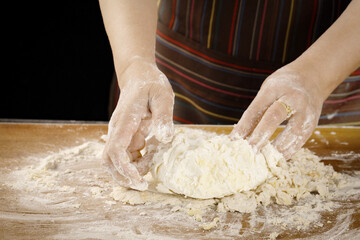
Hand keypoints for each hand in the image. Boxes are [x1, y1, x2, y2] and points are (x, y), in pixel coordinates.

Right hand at [103, 58, 173, 189]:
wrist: (138, 76)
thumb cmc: (151, 84)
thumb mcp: (162, 96)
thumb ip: (163, 116)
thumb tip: (165, 139)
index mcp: (125, 121)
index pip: (115, 150)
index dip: (124, 169)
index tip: (139, 181)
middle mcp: (118, 130)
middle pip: (109, 160)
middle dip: (123, 176)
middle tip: (144, 186)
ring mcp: (120, 134)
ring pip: (115, 160)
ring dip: (129, 171)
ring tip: (150, 171)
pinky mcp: (125, 136)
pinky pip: (125, 155)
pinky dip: (135, 163)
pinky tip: (150, 159)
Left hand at [231, 65, 323, 158]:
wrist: (313, 78)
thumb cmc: (283, 86)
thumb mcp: (266, 92)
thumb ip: (256, 112)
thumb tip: (239, 137)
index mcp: (275, 87)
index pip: (257, 107)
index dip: (245, 124)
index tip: (234, 138)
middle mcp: (292, 98)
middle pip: (274, 116)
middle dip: (260, 135)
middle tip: (249, 150)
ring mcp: (305, 111)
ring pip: (291, 132)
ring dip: (275, 148)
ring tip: (261, 158)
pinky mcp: (312, 125)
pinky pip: (299, 141)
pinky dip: (287, 152)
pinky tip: (275, 158)